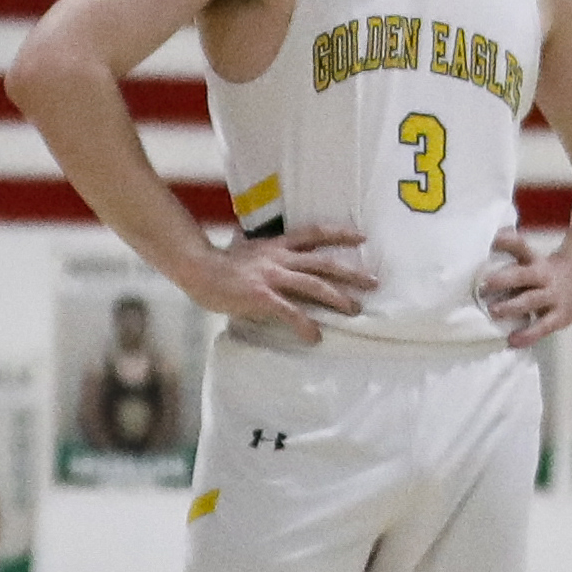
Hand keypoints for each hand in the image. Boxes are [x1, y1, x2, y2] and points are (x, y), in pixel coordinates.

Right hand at [187, 231, 375, 342]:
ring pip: (314, 285)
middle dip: (351, 272)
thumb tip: (281, 264)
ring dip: (338, 298)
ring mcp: (272, 276)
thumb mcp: (249, 250)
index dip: (340, 234)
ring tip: (355, 310)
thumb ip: (268, 255)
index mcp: (277, 245)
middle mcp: (279, 258)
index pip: (315, 234)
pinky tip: (315, 337)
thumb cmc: (221, 264)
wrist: (198, 269)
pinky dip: (305, 325)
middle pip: (324, 263)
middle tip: (374, 282)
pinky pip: (290, 312)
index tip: (361, 238)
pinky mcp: (262, 296)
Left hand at [479, 229, 571, 352]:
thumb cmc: (547, 271)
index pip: (521, 247)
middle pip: (523, 275)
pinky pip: (542, 327)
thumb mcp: (532, 258)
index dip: (507, 242)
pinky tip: (512, 340)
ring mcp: (554, 297)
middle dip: (502, 280)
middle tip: (483, 287)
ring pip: (530, 301)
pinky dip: (527, 335)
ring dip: (511, 306)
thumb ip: (512, 250)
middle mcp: (545, 276)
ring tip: (493, 311)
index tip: (492, 242)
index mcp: (536, 261)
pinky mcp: (560, 316)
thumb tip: (492, 237)